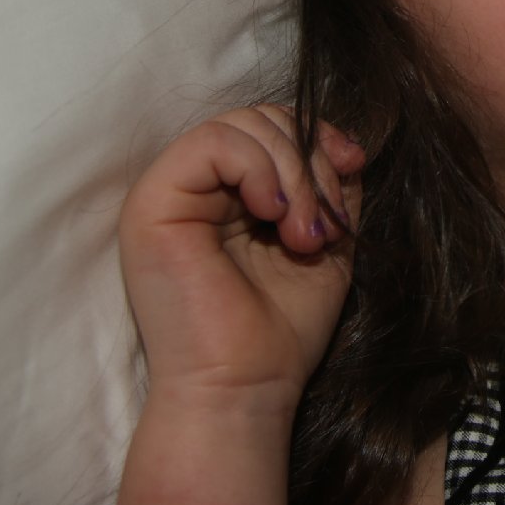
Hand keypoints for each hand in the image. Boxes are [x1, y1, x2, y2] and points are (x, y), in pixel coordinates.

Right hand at [118, 105, 365, 413]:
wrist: (245, 387)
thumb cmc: (280, 328)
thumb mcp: (325, 239)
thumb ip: (330, 185)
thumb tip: (344, 143)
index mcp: (228, 194)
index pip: (275, 126)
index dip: (319, 139)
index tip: (352, 170)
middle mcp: (195, 187)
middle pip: (260, 116)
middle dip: (309, 159)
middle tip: (323, 226)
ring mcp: (168, 191)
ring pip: (240, 123)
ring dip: (292, 171)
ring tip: (302, 235)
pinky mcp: (152, 203)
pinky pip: (212, 142)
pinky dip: (258, 167)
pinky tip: (273, 214)